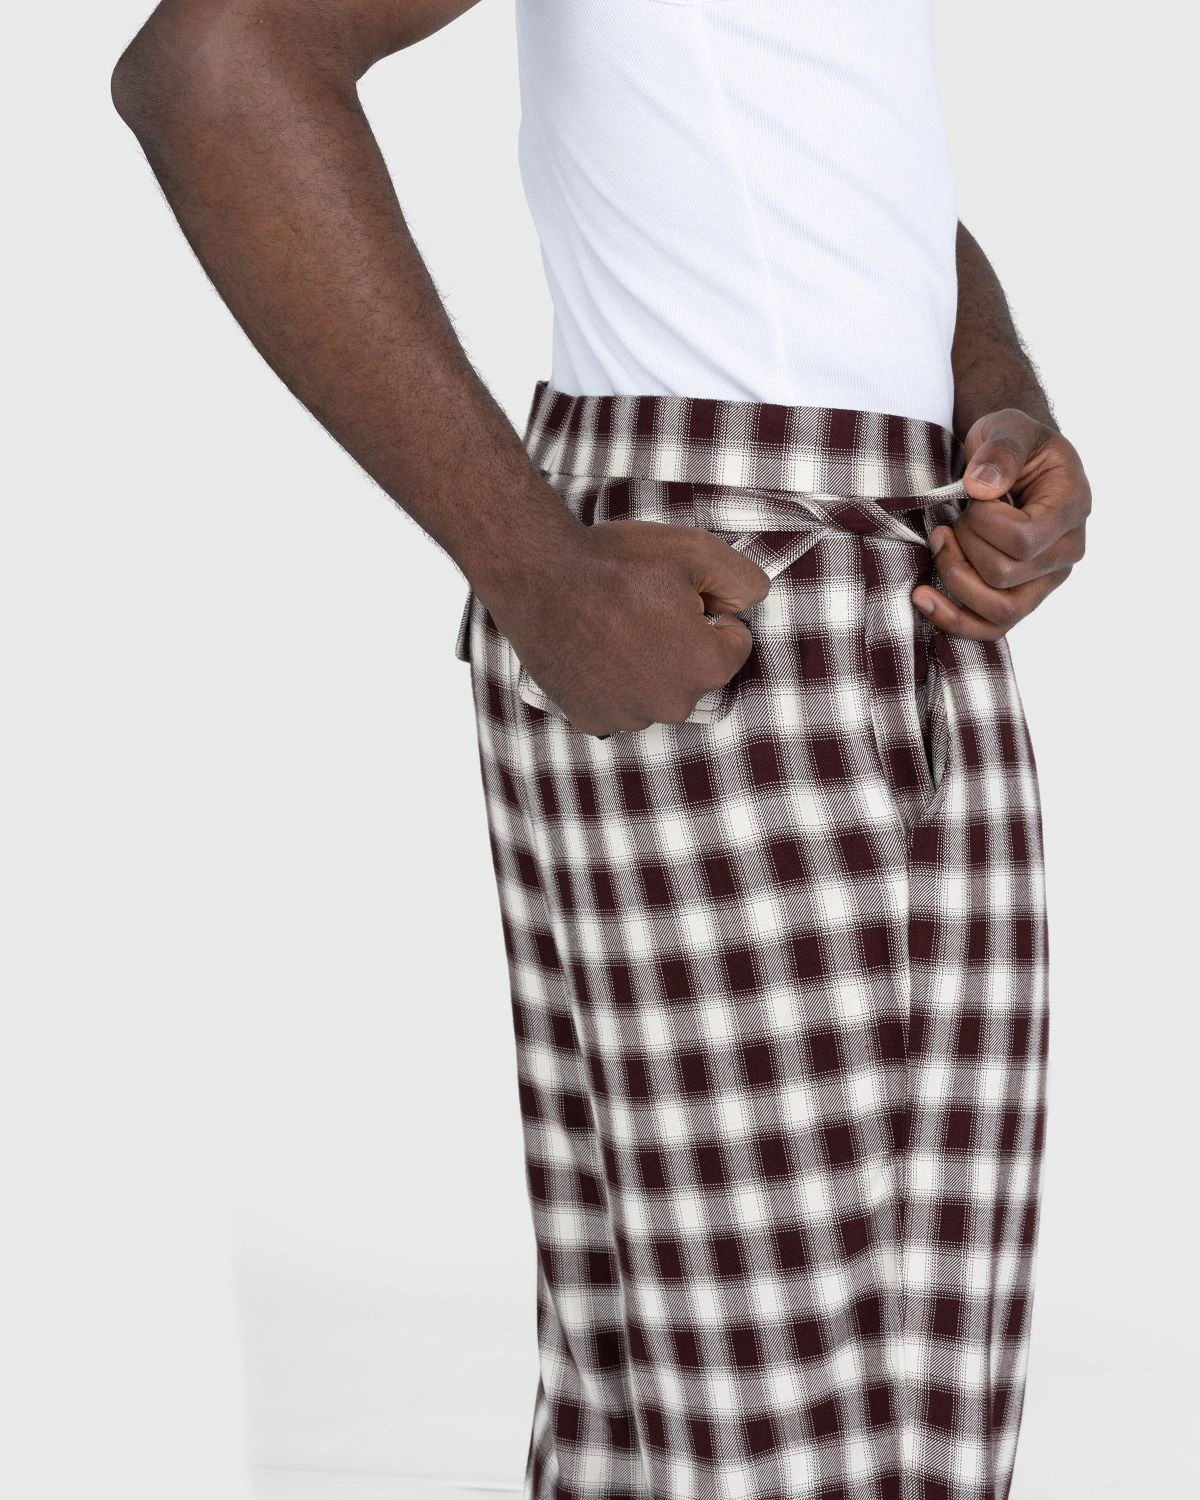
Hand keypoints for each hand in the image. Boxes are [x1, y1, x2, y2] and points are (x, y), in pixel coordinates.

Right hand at [490, 520, 770, 735]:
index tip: (676, 595)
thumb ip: (745, 580)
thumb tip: (752, 602)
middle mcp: (674, 704)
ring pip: (655, 690)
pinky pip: (616, 704)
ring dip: (644, 665)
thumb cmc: (616, 564)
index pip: (733, 642)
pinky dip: (609, 683)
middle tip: (641, 607)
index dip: (709, 611)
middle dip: (679, 643)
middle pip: (695, 672)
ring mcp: (630, 717)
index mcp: (707, 666)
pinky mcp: (592, 719)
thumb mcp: (698, 551)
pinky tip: (593, 651)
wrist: (539, 577)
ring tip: (612, 626)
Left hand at [912, 408, 1089, 638]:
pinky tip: (922, 597)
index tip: (972, 496)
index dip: (982, 522)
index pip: (1022, 540)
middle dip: (963, 544)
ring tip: (939, 543)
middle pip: (1003, 575)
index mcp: (1071, 508)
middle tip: (954, 517)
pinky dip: (952, 619)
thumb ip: (1001, 450)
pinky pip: (990, 629)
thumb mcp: (1009, 427)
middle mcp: (1065, 552)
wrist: (1014, 460)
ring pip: (999, 611)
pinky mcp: (1021, 598)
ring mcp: (1044, 582)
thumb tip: (982, 488)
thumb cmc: (1013, 444)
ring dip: (954, 577)